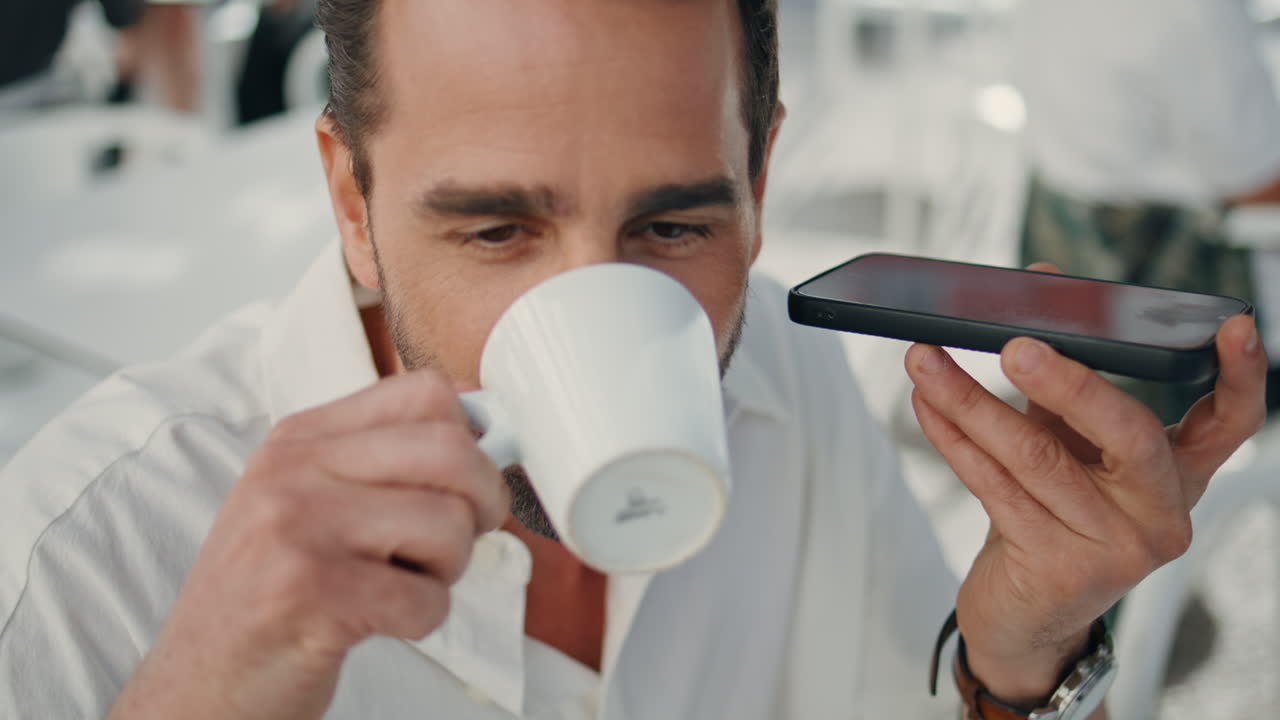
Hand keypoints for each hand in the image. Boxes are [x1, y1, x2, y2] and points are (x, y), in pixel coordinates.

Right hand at [107, 371, 508, 719]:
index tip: (466, 482)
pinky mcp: (308, 594)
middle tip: (460, 539)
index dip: (473, 439)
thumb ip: (386, 460)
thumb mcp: (311, 503)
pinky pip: (426, 599)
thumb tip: (486, 423)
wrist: (199, 682)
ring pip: (448, 525)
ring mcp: (296, 529)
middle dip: (482, 502)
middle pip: (451, 451)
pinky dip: (423, 620)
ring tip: (401, 583)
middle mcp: (293, 471)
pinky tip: (379, 622)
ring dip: (448, 570)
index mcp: (301, 439)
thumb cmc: (271, 594)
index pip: (426, 393)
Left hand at [905, 267, 1267, 704]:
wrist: (1026, 616)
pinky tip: (926, 406)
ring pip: (1037, 457)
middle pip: (1127, 432)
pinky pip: (995, 486)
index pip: (1229, 423)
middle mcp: (1159, 513)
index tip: (1231, 326)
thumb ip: (1063, 377)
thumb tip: (1042, 286)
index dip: (1241, 375)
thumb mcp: (1073, 449)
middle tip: (1013, 344)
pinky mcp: (1058, 568)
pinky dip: (953, 438)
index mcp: (1178, 475)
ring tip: (926, 360)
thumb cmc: (1053, 516)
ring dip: (969, 401)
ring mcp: (1115, 547)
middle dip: (1068, 380)